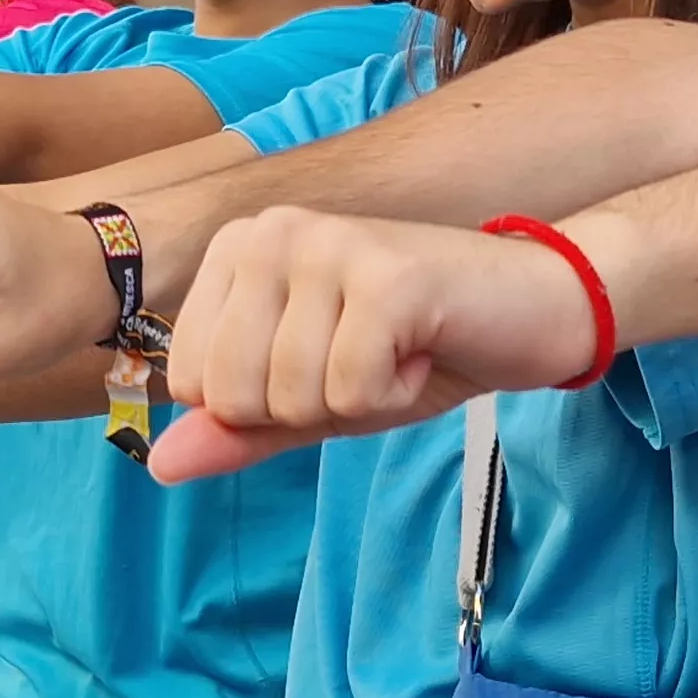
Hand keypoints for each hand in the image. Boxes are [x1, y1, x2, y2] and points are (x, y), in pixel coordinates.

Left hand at [144, 210, 599, 480]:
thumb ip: (239, 428)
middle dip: (307, 407)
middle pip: (232, 394)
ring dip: (358, 401)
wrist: (536, 308)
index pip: (189, 382)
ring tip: (399, 349)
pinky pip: (349, 394)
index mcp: (240, 248)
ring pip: (291, 398)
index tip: (327, 361)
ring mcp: (328, 247)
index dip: (264, 404)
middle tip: (367, 358)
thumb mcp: (316, 399)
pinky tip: (425, 350)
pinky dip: (395, 397)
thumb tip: (161, 466)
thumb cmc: (421, 349)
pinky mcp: (384, 279)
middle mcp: (273, 231)